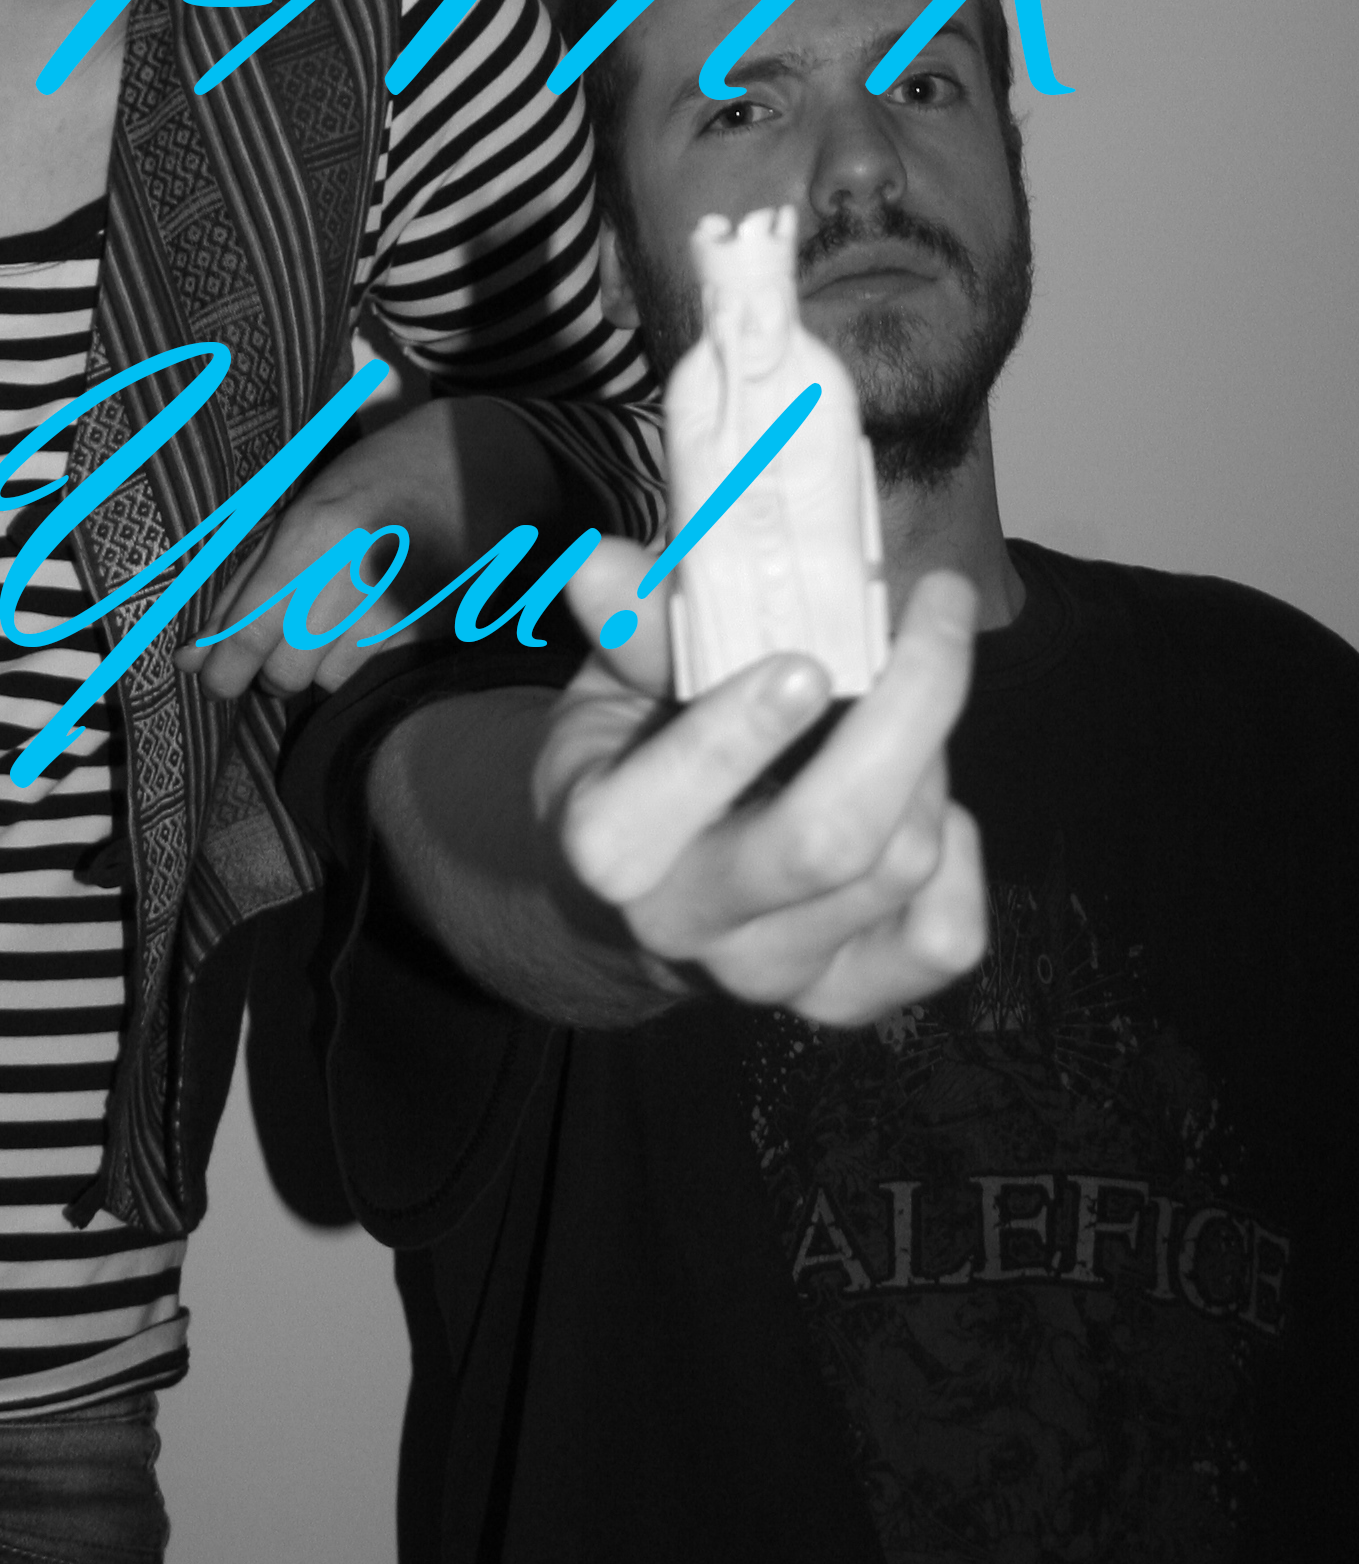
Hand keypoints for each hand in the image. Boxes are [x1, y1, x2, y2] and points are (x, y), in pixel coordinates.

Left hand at [182, 398, 561, 701]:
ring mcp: (405, 606)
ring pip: (329, 682)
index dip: (221, 668)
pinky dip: (361, 661)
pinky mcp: (438, 628)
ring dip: (318, 666)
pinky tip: (372, 619)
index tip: (211, 677)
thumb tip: (189, 657)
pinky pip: (374, 674)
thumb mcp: (302, 506)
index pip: (250, 629)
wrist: (484, 460)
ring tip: (332, 621)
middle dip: (271, 669)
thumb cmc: (377, 477)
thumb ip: (244, 583)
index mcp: (317, 530)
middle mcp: (360, 573)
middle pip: (286, 672)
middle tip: (277, 643)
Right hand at [540, 541, 986, 1024]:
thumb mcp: (611, 686)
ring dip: (930, 754)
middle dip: (906, 711)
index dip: (739, 735)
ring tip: (908, 691)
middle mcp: (687, 925)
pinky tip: (923, 799)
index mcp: (607, 845)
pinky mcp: (845, 999)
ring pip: (900, 865)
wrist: (636, 899)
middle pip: (828, 841)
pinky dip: (961, 853)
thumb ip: (629, 629)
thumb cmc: (630, 760)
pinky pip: (944, 938)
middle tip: (937, 608)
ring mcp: (771, 974)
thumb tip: (601, 564)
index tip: (807, 657)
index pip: (664, 808)